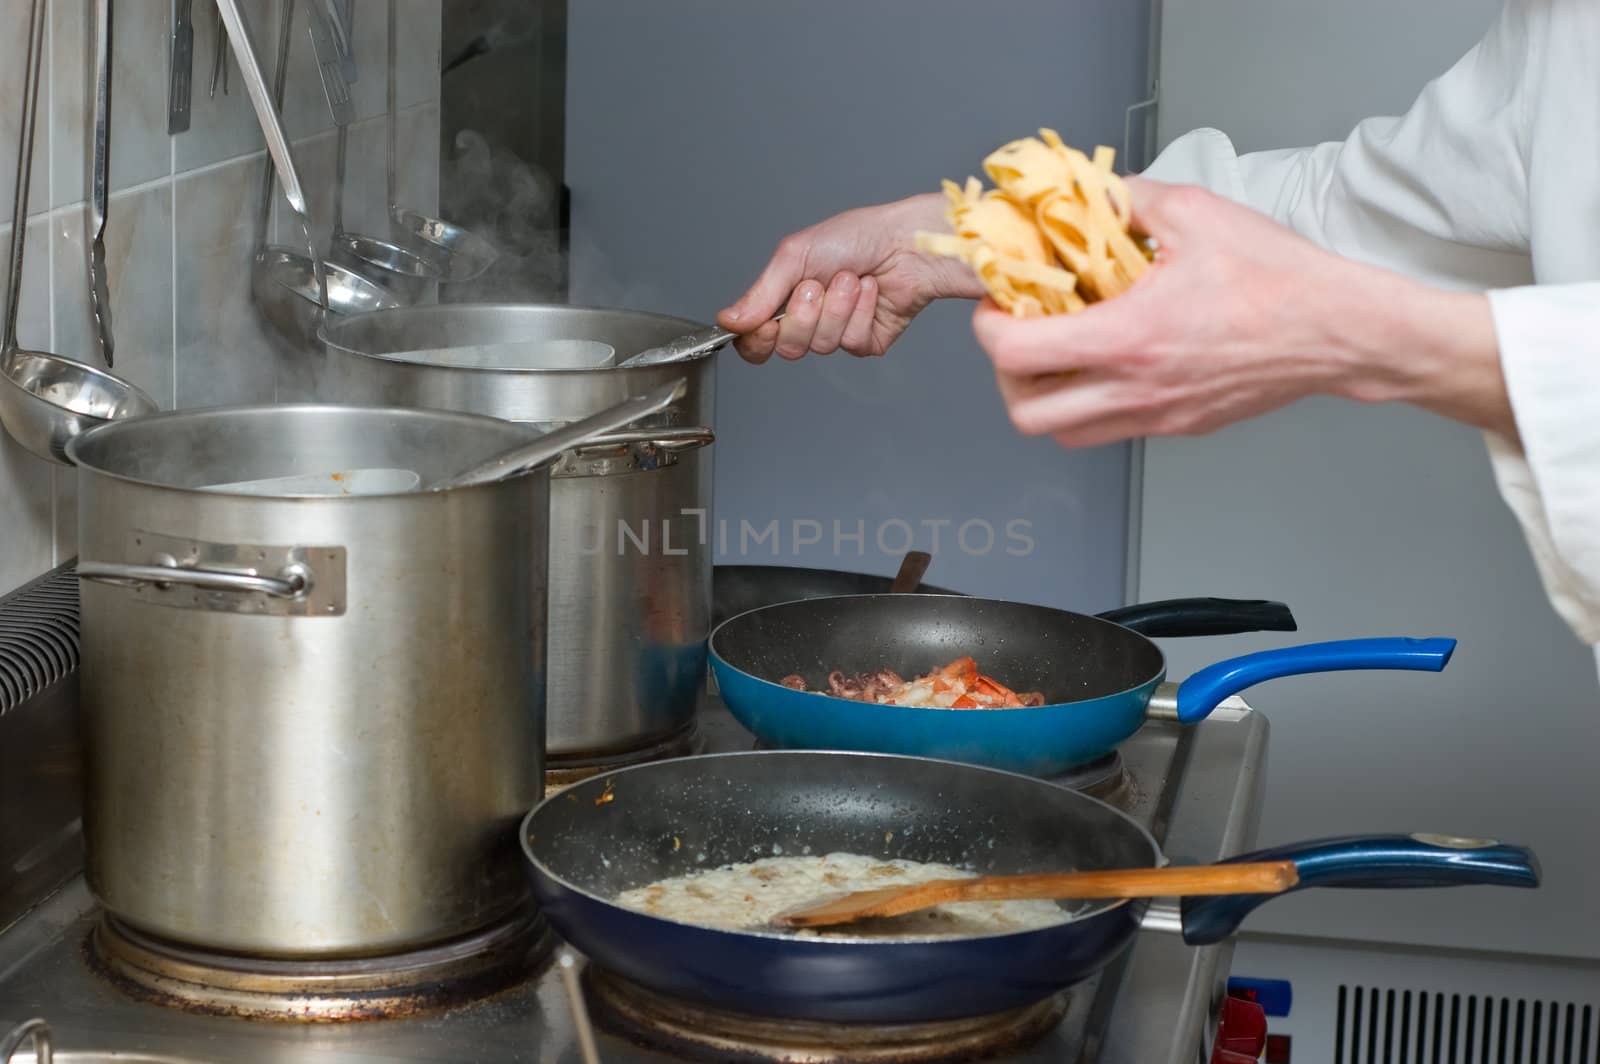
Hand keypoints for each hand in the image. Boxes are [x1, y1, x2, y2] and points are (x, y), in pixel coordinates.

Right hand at [717, 193, 984, 362]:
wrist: (905, 242)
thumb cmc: (855, 237)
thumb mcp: (795, 257)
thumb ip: (760, 294)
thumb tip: (727, 321)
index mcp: (786, 300)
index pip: (756, 341)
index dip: (757, 340)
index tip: (765, 325)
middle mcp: (810, 321)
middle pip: (788, 348)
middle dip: (804, 314)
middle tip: (819, 284)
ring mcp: (839, 334)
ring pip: (821, 346)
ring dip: (837, 307)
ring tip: (852, 279)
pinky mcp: (867, 342)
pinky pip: (852, 342)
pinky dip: (860, 312)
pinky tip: (870, 291)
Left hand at [970, 176, 1515, 446]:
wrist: (1339, 330)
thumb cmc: (1274, 273)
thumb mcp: (1195, 213)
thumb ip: (1128, 200)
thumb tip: (1086, 194)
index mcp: (1128, 337)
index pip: (1015, 354)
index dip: (990, 328)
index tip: (1000, 303)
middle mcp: (1134, 388)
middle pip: (1026, 415)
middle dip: (1006, 377)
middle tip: (1020, 336)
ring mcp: (1156, 416)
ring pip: (1064, 434)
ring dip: (1045, 398)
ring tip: (1059, 354)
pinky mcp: (1178, 428)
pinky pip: (1110, 430)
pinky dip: (1089, 404)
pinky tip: (1108, 362)